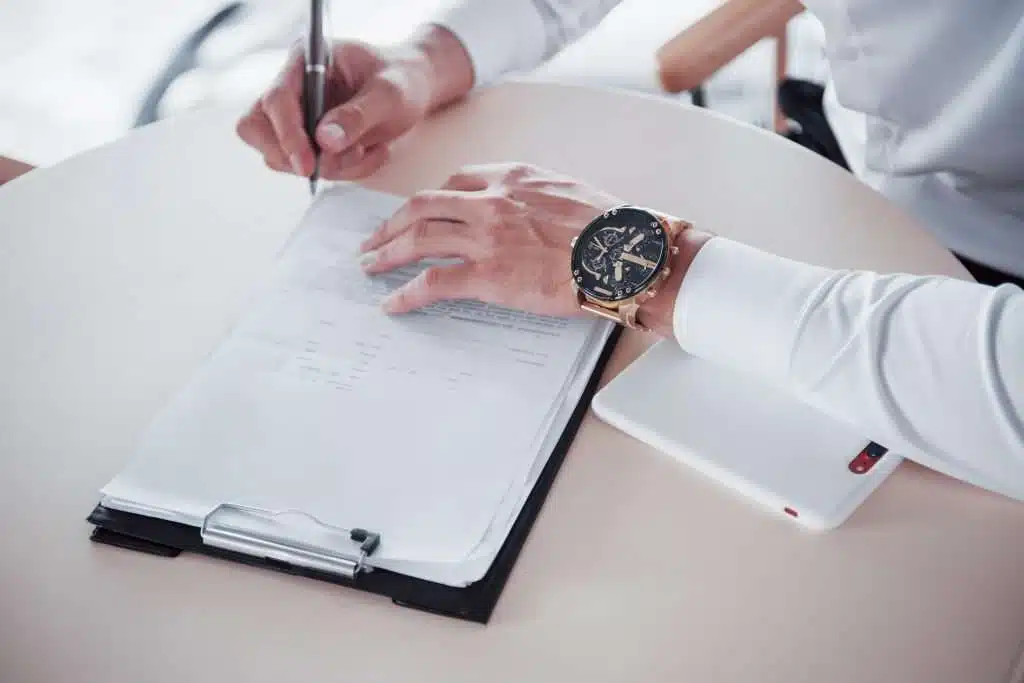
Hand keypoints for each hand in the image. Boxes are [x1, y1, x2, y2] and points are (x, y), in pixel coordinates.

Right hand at [236, 26, 472, 180]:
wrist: (414, 88)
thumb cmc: (402, 79)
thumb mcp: (390, 94)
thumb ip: (358, 115)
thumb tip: (324, 141)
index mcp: (307, 61)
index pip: (277, 99)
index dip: (287, 135)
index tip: (308, 165)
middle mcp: (294, 87)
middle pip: (257, 130)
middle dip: (294, 156)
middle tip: (338, 161)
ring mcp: (297, 116)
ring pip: (282, 157)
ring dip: (328, 167)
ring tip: (366, 149)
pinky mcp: (308, 140)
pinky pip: (309, 169)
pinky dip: (342, 171)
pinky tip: (369, 153)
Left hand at [359, 163, 712, 336]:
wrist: (623, 253)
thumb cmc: (609, 227)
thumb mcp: (569, 192)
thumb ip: (537, 195)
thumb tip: (530, 209)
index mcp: (511, 177)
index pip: (455, 182)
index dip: (429, 199)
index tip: (418, 212)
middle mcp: (490, 201)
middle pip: (423, 206)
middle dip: (392, 223)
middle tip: (375, 238)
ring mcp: (486, 237)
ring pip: (418, 239)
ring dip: (387, 253)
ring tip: (370, 265)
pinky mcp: (487, 275)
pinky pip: (433, 282)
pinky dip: (406, 293)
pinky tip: (393, 303)